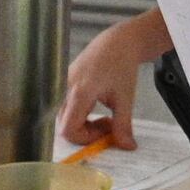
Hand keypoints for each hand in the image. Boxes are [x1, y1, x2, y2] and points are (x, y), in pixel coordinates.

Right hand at [55, 20, 159, 150]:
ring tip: (105, 117)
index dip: (86, 139)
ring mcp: (62, 86)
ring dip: (84, 125)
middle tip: (109, 125)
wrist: (117, 42)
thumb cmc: (121, 66)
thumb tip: (127, 147)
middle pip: (65, 126)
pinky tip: (96, 107)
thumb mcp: (126, 98)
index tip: (107, 132)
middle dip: (87, 133)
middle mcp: (65, 90)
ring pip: (64, 119)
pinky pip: (65, 109)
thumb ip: (123, 125)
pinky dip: (81, 115)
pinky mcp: (63, 84)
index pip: (68, 130)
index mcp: (79, 93)